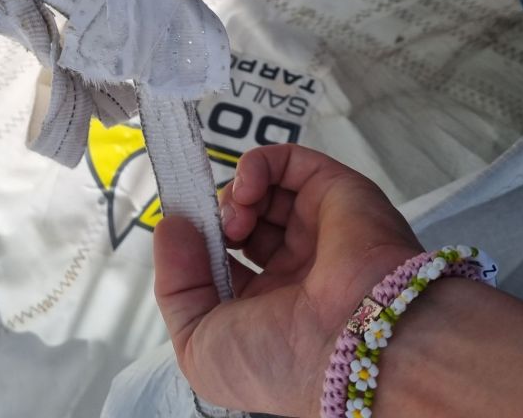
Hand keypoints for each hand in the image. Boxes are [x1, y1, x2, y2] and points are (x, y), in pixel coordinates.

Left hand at [153, 144, 422, 416]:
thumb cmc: (275, 359)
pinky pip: (288, 162)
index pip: (224, 263)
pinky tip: (246, 192)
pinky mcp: (334, 192)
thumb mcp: (200, 344)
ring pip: (262, 191)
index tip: (180, 239)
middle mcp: (295, 268)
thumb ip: (175, 285)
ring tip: (233, 221)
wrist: (351, 343)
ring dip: (233, 196)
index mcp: (268, 308)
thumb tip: (171, 226)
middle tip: (208, 232)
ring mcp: (316, 228)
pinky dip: (255, 166)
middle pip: (240, 222)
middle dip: (214, 221)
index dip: (197, 248)